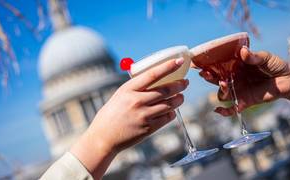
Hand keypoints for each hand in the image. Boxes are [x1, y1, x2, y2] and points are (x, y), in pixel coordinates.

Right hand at [70, 58, 187, 178]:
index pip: (152, 74)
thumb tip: (156, 79)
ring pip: (169, 104)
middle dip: (179, 85)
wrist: (104, 137)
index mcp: (128, 89)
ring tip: (181, 96)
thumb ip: (136, 88)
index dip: (168, 67)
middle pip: (165, 90)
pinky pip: (167, 118)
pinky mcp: (148, 128)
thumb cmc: (111, 114)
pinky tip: (171, 110)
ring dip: (179, 99)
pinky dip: (171, 113)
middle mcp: (137, 101)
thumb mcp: (120, 95)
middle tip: (185, 82)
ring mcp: (143, 115)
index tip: (179, 61)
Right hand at [199, 46, 289, 115]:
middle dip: (209, 78)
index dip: (208, 65)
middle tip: (206, 74)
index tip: (200, 64)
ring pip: (222, 94)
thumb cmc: (275, 65)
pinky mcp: (245, 101)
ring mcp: (238, 90)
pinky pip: (231, 109)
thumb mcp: (265, 57)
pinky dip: (224, 112)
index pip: (218, 66)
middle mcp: (233, 79)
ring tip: (225, 84)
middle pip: (216, 80)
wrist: (288, 79)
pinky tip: (218, 111)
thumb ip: (254, 56)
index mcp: (235, 67)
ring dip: (220, 90)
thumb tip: (243, 52)